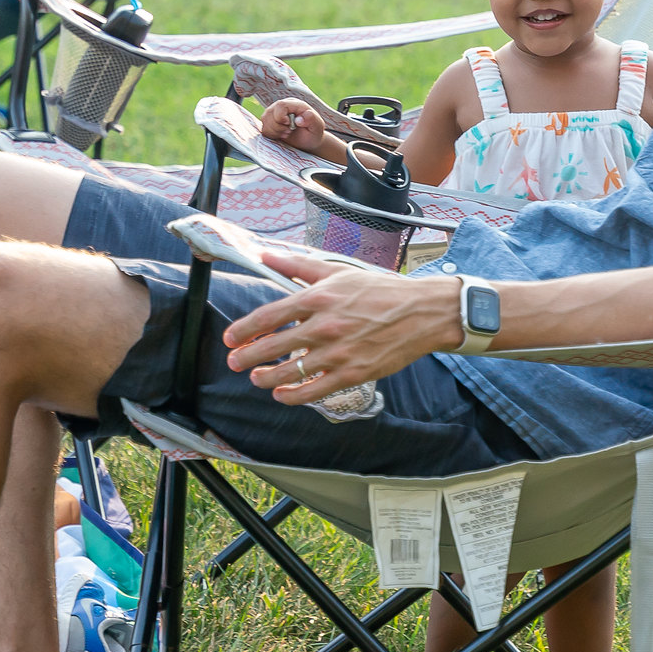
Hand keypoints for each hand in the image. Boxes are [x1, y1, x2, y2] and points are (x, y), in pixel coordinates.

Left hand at [223, 254, 462, 406]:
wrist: (422, 313)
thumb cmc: (380, 290)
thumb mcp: (338, 272)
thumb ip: (298, 266)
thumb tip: (267, 256)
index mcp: (318, 298)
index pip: (268, 316)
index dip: (244, 329)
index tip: (231, 337)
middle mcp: (324, 326)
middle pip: (273, 346)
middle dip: (247, 356)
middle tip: (234, 362)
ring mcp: (338, 352)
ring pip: (290, 372)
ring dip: (266, 378)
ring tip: (257, 379)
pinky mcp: (352, 373)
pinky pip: (314, 390)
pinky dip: (294, 395)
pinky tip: (282, 394)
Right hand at [260, 98, 335, 154]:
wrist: (308, 141)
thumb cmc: (313, 132)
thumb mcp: (317, 126)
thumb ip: (311, 119)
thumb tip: (299, 119)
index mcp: (294, 104)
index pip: (280, 105)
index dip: (281, 117)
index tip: (289, 126)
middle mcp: (282, 106)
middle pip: (270, 113)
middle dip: (278, 127)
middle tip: (290, 131)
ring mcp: (274, 113)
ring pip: (265, 120)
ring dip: (275, 131)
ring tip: (286, 133)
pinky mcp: (269, 122)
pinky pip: (263, 128)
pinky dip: (271, 134)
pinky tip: (281, 135)